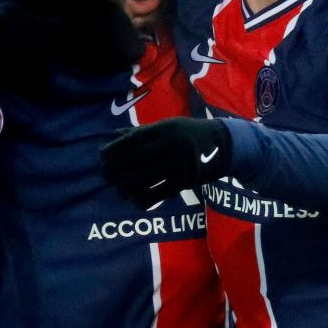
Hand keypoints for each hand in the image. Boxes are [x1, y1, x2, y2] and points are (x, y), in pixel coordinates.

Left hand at [100, 117, 231, 207]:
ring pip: (146, 178)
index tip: (102, 156)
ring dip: (127, 187)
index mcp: (165, 129)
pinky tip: (136, 201)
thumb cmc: (190, 133)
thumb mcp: (169, 125)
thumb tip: (115, 135)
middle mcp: (170, 145)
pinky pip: (161, 192)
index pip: (134, 138)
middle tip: (105, 175)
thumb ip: (143, 132)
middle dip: (117, 169)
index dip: (116, 148)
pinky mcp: (186, 180)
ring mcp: (179, 163)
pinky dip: (145, 199)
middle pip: (136, 159)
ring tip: (119, 190)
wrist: (225, 145)